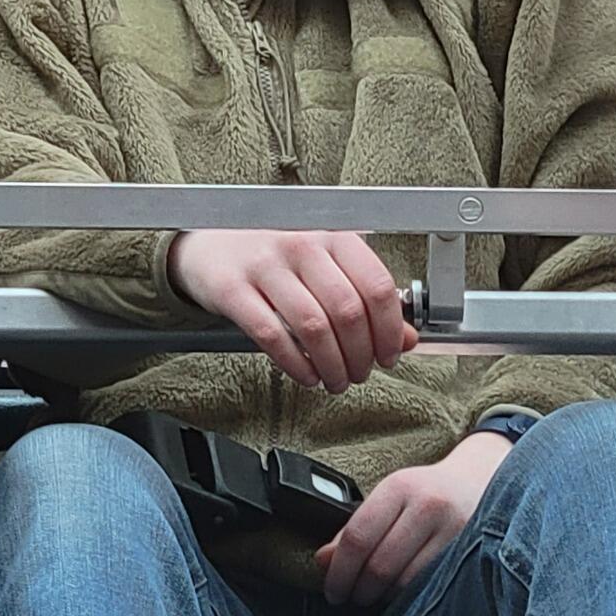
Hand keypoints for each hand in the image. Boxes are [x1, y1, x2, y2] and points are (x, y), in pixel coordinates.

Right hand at [168, 228, 416, 392]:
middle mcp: (300, 244)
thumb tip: (407, 339)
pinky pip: (273, 337)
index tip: (390, 354)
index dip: (389, 330)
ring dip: (332, 366)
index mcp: (332, 234)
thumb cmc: (274, 256)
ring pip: (313, 328)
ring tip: (336, 380)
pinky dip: (297, 365)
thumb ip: (365, 298)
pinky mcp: (233, 289)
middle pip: (348, 311)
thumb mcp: (325, 266)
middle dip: (361, 355)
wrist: (208, 244)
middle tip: (361, 374)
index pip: (376, 286)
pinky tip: (307, 376)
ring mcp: (264, 265)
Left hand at [313, 430, 513, 607]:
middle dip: (359, 590)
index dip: (339, 571)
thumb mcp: (387, 499)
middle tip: (351, 598)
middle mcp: (429, 505)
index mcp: (399, 487)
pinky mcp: (474, 551)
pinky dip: (412, 596)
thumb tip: (322, 562)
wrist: (481, 480)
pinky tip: (404, 593)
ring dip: (385, 597)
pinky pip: (433, 586)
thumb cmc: (425, 494)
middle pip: (380, 565)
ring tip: (377, 594)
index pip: (358, 537)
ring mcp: (456, 529)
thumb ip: (353, 530)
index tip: (332, 591)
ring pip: (407, 582)